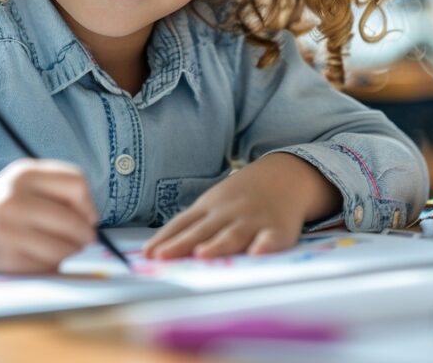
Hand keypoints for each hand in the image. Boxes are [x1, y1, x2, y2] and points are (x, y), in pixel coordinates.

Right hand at [0, 159, 96, 272]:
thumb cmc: (11, 199)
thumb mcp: (31, 179)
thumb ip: (64, 187)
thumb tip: (91, 220)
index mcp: (24, 174)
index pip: (76, 184)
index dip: (89, 203)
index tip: (87, 215)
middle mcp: (14, 201)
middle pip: (73, 221)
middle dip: (85, 234)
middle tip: (84, 238)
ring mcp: (9, 232)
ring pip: (64, 249)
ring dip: (72, 251)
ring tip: (64, 246)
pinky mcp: (9, 260)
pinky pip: (49, 265)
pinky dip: (54, 263)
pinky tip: (43, 254)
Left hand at [142, 153, 339, 259]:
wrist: (284, 175)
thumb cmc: (240, 198)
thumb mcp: (213, 204)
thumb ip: (191, 226)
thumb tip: (157, 249)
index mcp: (209, 208)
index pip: (183, 225)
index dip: (166, 239)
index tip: (148, 254)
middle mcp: (228, 214)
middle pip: (202, 231)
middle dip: (182, 244)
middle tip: (163, 256)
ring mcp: (252, 221)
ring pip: (233, 235)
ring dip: (217, 245)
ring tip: (202, 254)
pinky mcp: (278, 230)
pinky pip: (271, 239)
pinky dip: (265, 246)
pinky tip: (257, 254)